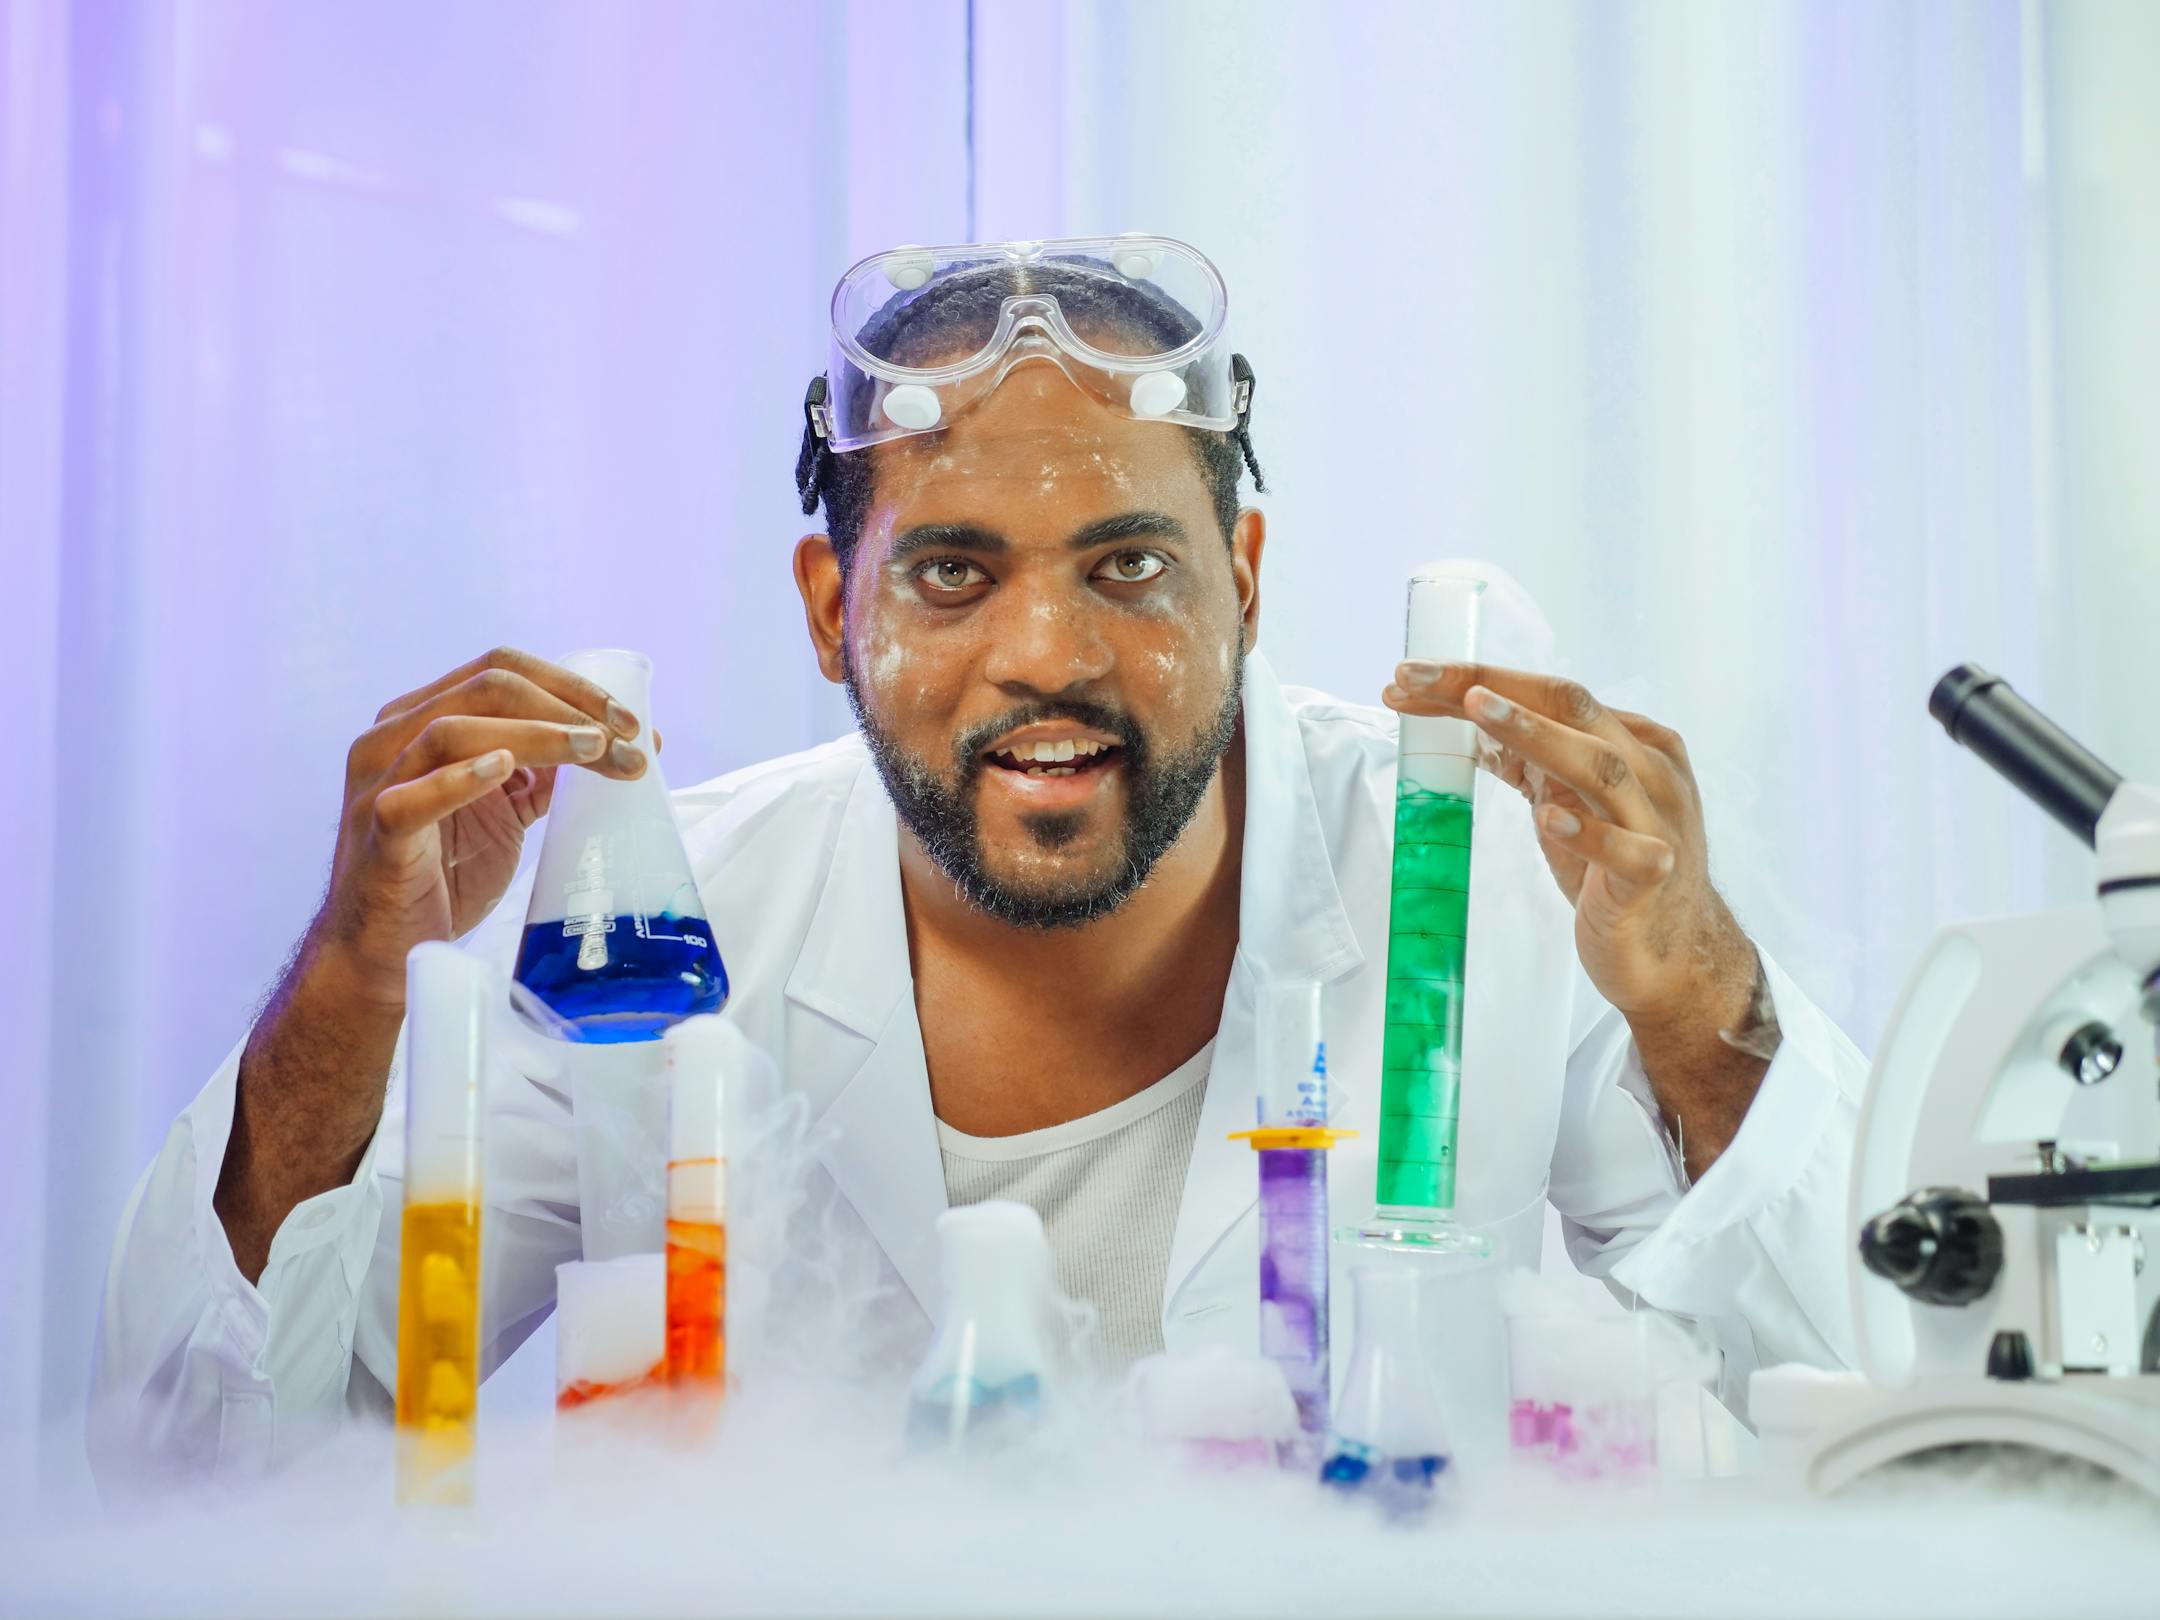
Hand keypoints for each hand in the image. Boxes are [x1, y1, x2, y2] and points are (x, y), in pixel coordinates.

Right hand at [310, 647, 648, 1003]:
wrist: (388, 948)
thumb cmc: (446, 875)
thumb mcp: (506, 813)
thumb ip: (543, 775)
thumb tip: (620, 746)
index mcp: (424, 719)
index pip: (502, 670)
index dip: (572, 686)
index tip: (631, 722)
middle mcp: (394, 736)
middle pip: (487, 687)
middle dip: (567, 707)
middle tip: (626, 739)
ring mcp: (378, 780)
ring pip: (455, 730)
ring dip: (538, 735)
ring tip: (593, 750)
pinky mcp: (377, 830)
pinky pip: (413, 797)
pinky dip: (461, 778)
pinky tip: (506, 769)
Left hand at [1382, 661, 1755, 1032]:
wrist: (1674, 952)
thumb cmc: (1612, 870)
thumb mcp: (1570, 800)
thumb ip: (1531, 758)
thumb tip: (1463, 712)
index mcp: (1632, 741)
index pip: (1551, 694)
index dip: (1478, 681)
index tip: (1407, 680)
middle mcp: (1649, 770)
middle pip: (1573, 709)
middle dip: (1495, 686)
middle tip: (1419, 676)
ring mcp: (1657, 821)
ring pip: (1601, 766)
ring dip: (1540, 735)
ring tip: (1481, 711)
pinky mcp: (1653, 877)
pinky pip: (1627, 851)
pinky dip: (1588, 833)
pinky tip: (1548, 817)